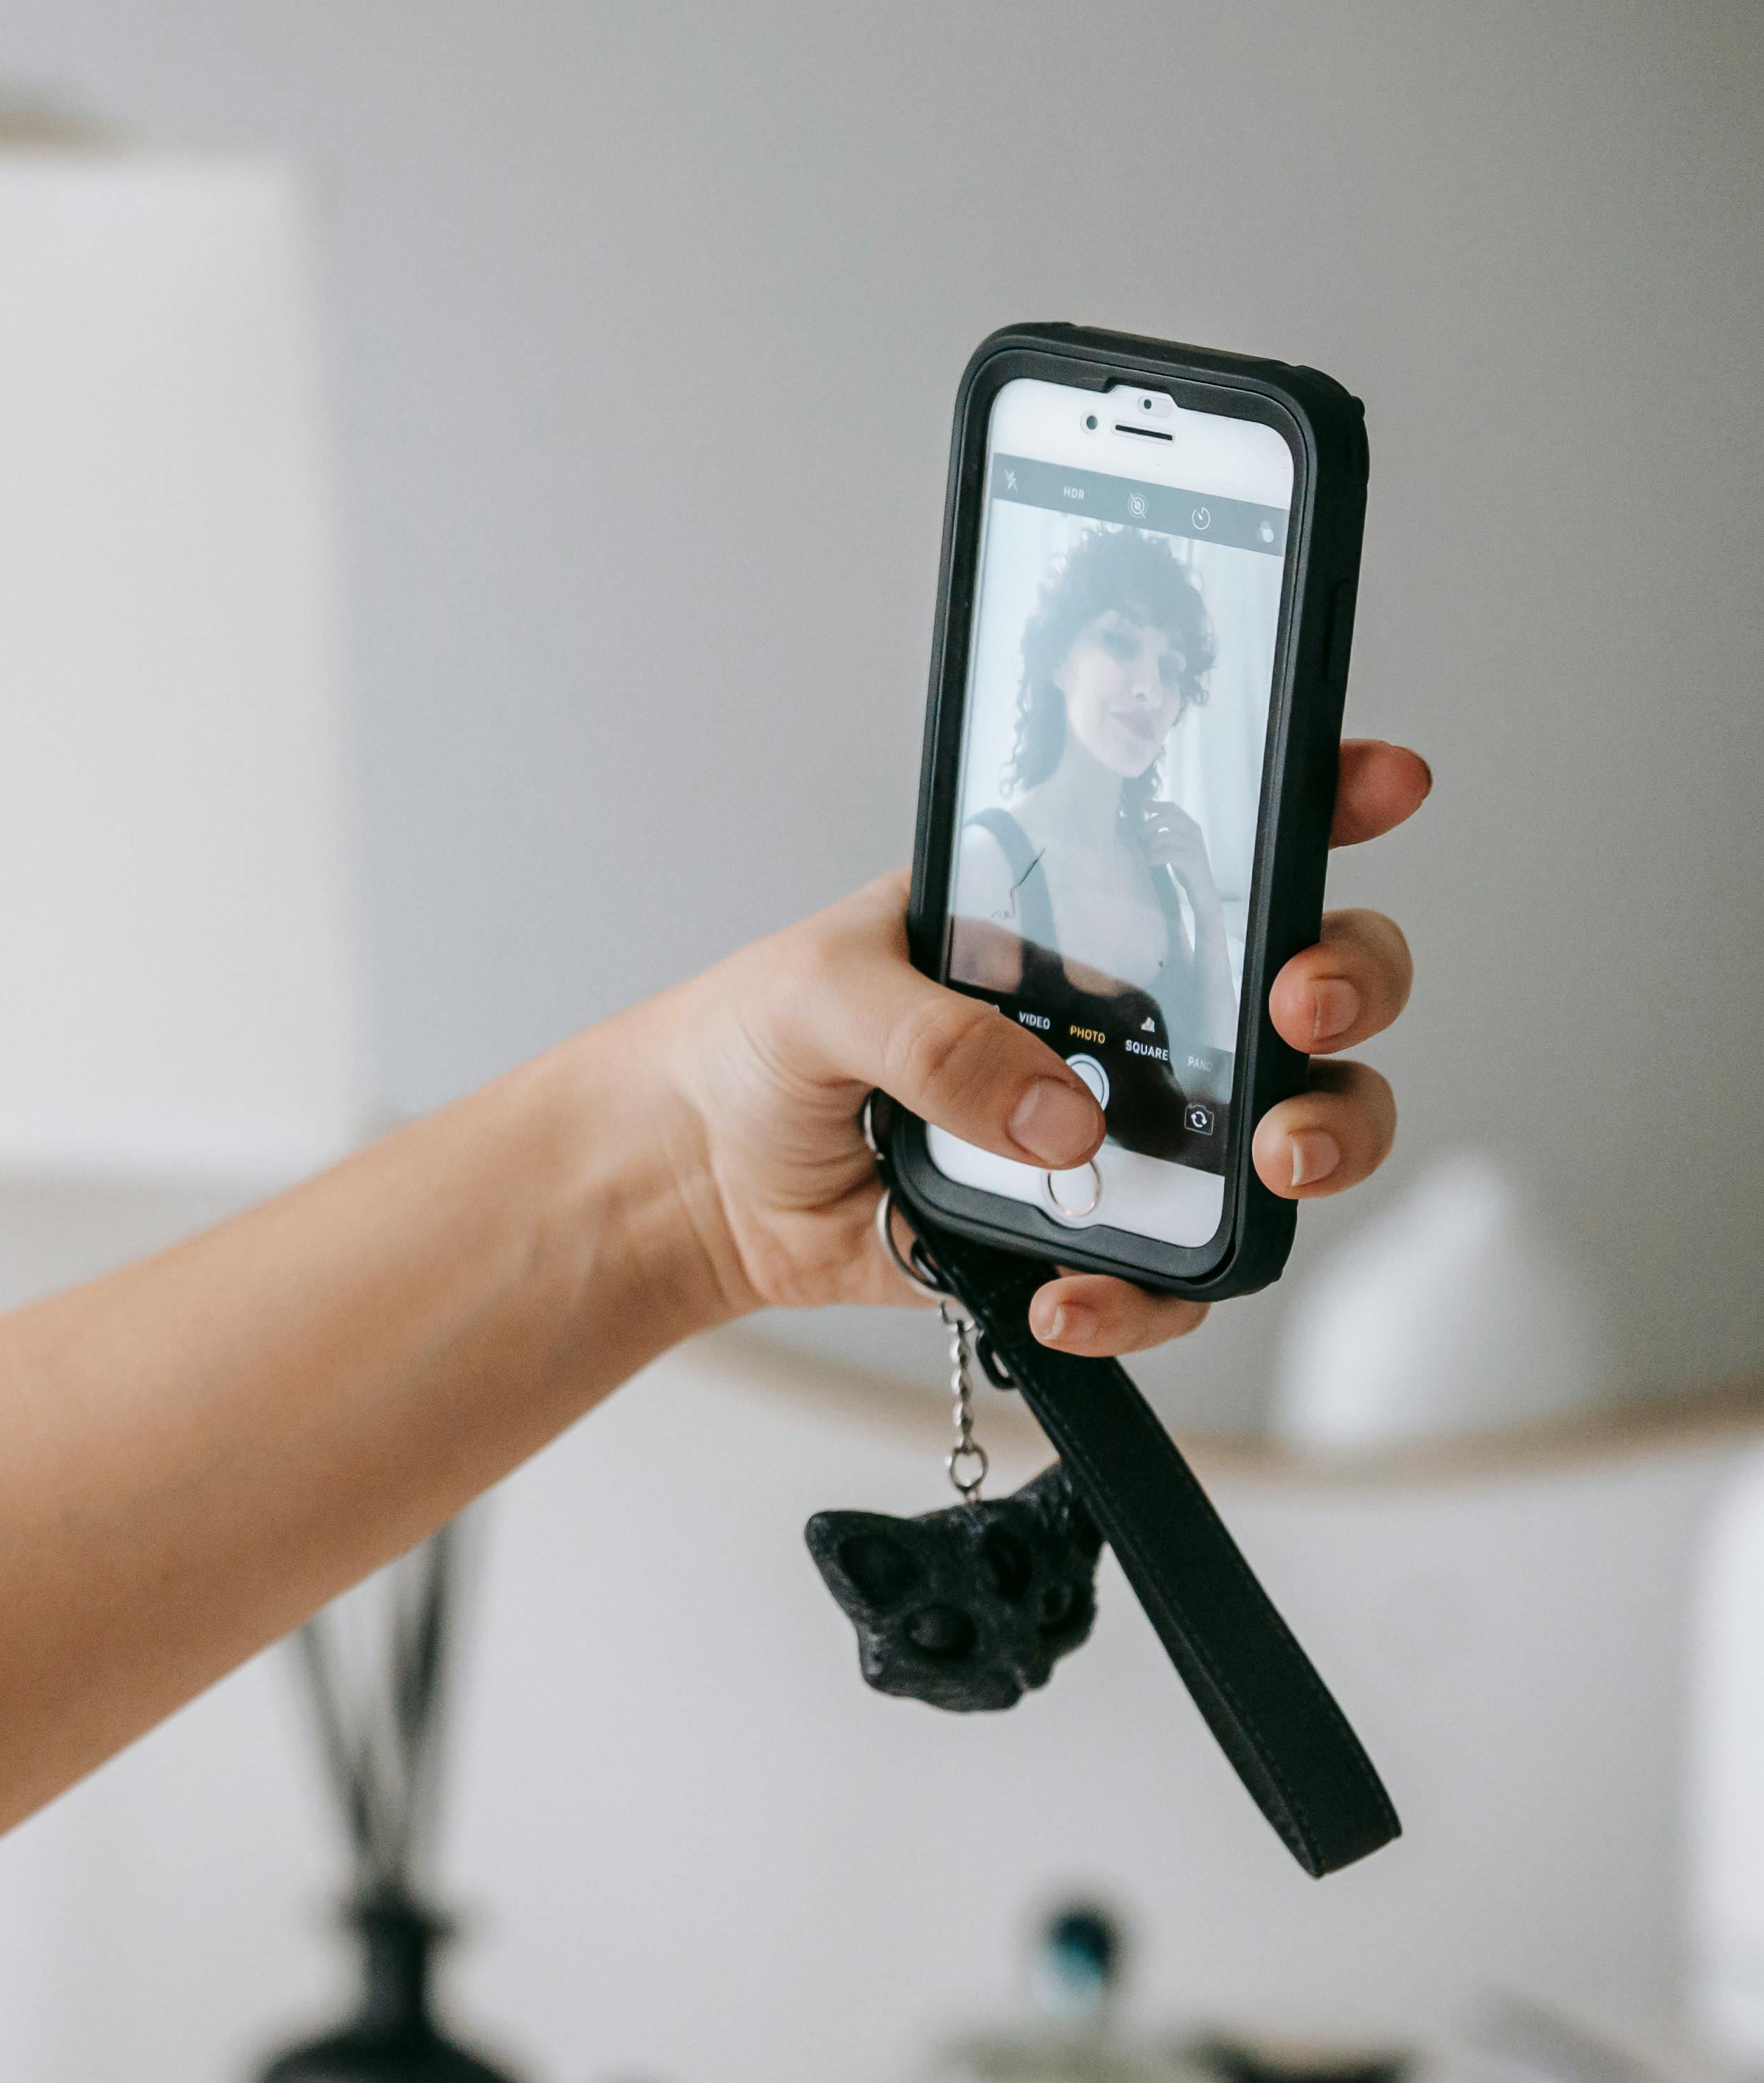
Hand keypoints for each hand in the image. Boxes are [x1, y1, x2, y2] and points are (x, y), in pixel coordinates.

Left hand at [640, 740, 1430, 1357]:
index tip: (1381, 784)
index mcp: (1068, 910)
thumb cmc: (753, 1045)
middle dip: (1348, 987)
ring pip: (1294, 1127)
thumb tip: (1061, 1116)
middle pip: (1311, 983)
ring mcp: (1131, 1121)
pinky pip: (1184, 1272)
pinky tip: (1069, 1297)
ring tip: (1273, 1168)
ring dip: (1321, 1141)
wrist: (701, 1179)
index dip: (1318, 802)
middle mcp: (1131, 1008)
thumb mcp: (819, 995)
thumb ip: (934, 1035)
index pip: (1218, 838)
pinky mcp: (1102, 1228)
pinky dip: (1150, 1297)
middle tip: (1303, 1013)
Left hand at [1129, 793, 1208, 882]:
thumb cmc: (1185, 867)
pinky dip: (1154, 857)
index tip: (1141, 806)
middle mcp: (1194, 833)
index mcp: (1191, 826)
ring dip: (1150, 845)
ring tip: (1147, 854)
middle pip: (1167, 817)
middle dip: (1148, 825)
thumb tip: (1141, 823)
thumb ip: (1166, 832)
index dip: (1155, 805)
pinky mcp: (1192, 862)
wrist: (1203, 890)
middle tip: (1140, 837)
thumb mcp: (1177, 845)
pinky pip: (1167, 853)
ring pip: (1165, 836)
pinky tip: (1150, 863)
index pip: (1171, 808)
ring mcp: (1194, 847)